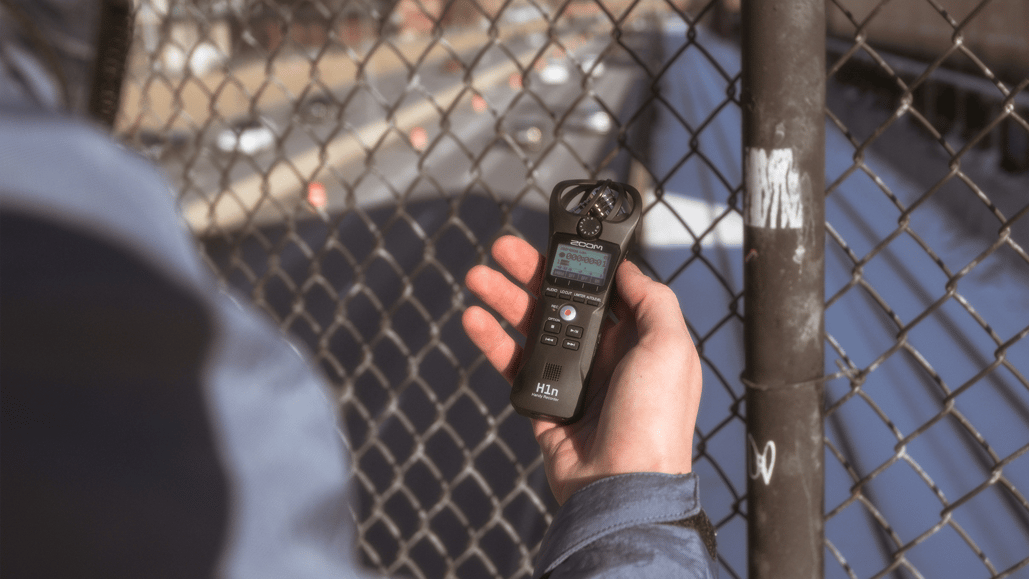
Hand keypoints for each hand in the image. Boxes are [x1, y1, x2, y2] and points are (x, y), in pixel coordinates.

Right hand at [462, 235, 701, 503]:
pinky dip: (492, 341)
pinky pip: (513, 365)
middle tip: (501, 249)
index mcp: (636, 340)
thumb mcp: (671, 349)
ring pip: (530, 328)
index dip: (577, 265)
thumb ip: (653, 301)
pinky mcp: (542, 403)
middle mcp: (603, 355)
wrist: (622, 486)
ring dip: (503, 300)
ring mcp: (570, 379)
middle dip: (530, 273)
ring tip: (477, 277)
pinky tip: (475, 320)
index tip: (554, 242)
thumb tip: (628, 270)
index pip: (601, 290)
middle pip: (559, 302)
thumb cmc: (655, 422)